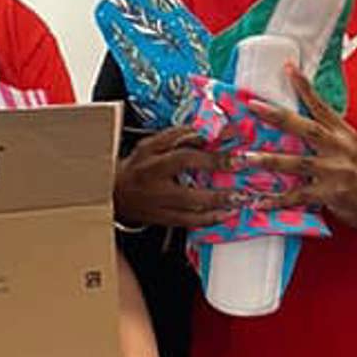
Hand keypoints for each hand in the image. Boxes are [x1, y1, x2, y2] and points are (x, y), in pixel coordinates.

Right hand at [114, 126, 228, 229]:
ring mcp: (159, 207)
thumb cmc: (137, 164)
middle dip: (219, 194)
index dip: (213, 158)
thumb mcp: (152, 144)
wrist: (114, 192)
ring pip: (191, 213)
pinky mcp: (163, 220)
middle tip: (242, 191)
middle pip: (190, 194)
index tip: (237, 157)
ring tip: (238, 203)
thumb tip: (208, 133)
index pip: (185, 159)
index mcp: (153, 163)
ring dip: (218, 210)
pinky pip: (189, 223)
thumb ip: (178, 136)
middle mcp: (156, 188)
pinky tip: (225, 215)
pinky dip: (209, 220)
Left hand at [243, 67, 356, 236]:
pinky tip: (260, 201)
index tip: (287, 68)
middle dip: (277, 116)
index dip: (305, 87)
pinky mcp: (331, 194)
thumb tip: (293, 118)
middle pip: (306, 128)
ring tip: (246, 156)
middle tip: (253, 106)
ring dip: (270, 160)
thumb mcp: (349, 145)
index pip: (321, 105)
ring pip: (298, 162)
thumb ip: (326, 132)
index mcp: (344, 133)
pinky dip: (278, 199)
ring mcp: (337, 171)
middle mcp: (341, 148)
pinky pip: (299, 195)